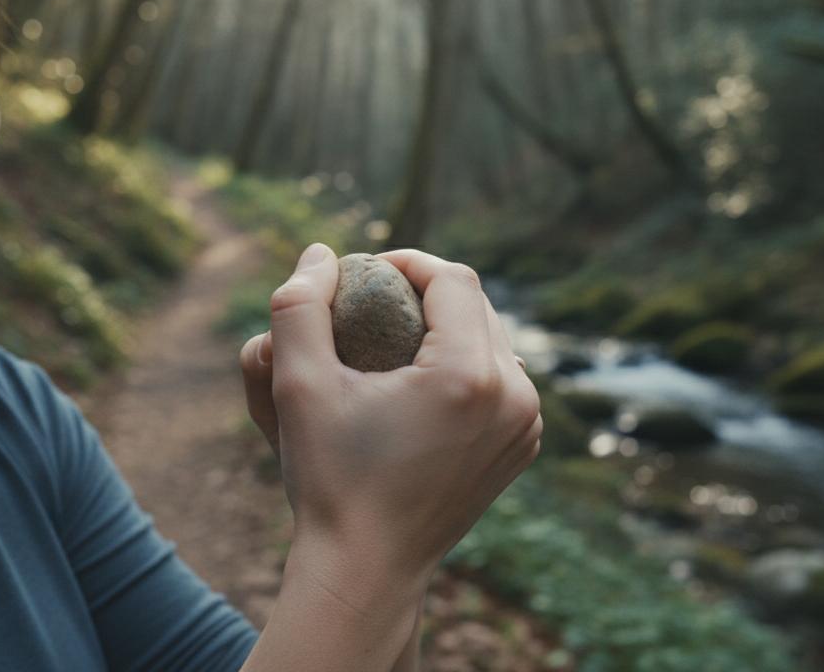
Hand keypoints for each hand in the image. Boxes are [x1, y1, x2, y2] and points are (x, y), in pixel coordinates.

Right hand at [239, 244, 541, 581]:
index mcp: (468, 375)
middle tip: (375, 298)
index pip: (452, 279)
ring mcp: (526, 426)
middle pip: (478, 305)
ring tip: (395, 332)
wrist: (366, 568)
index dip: (408, 261)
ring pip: (493, 340)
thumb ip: (298, 307)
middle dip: (426, 291)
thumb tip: (318, 254)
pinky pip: (502, 380)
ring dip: (449, 325)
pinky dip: (467, 364)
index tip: (366, 272)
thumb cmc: (329, 479)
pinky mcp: (522, 447)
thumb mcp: (297, 387)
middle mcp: (514, 396)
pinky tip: (422, 374)